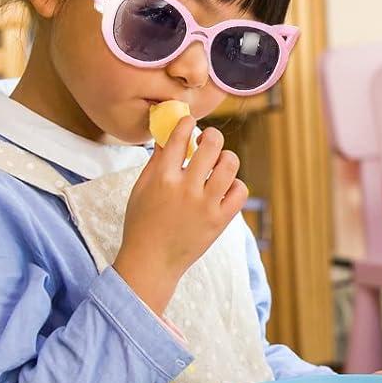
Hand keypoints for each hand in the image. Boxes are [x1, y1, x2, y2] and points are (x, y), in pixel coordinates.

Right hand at [115, 118, 247, 316]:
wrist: (152, 262)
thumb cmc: (142, 223)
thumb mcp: (141, 189)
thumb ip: (156, 162)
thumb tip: (167, 135)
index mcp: (162, 178)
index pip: (178, 138)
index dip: (186, 123)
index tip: (190, 121)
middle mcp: (186, 189)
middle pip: (211, 146)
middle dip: (212, 136)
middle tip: (209, 139)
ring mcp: (206, 205)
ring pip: (230, 165)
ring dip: (227, 158)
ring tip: (220, 162)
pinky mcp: (220, 220)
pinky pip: (240, 191)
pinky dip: (236, 185)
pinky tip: (226, 187)